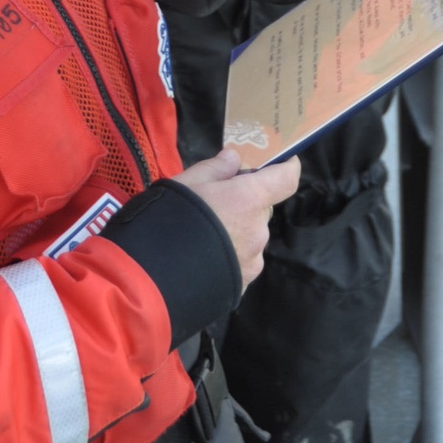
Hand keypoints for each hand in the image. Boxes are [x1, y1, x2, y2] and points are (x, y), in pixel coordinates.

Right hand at [174, 147, 300, 291]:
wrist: (155, 278)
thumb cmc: (172, 218)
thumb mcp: (187, 182)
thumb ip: (215, 168)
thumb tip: (235, 159)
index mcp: (249, 199)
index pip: (286, 179)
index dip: (287, 167)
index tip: (283, 160)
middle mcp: (259, 230)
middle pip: (261, 209)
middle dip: (245, 203)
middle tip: (214, 203)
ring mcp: (253, 260)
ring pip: (251, 236)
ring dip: (237, 231)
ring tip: (203, 235)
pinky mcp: (243, 283)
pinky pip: (243, 260)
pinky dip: (231, 254)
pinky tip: (205, 257)